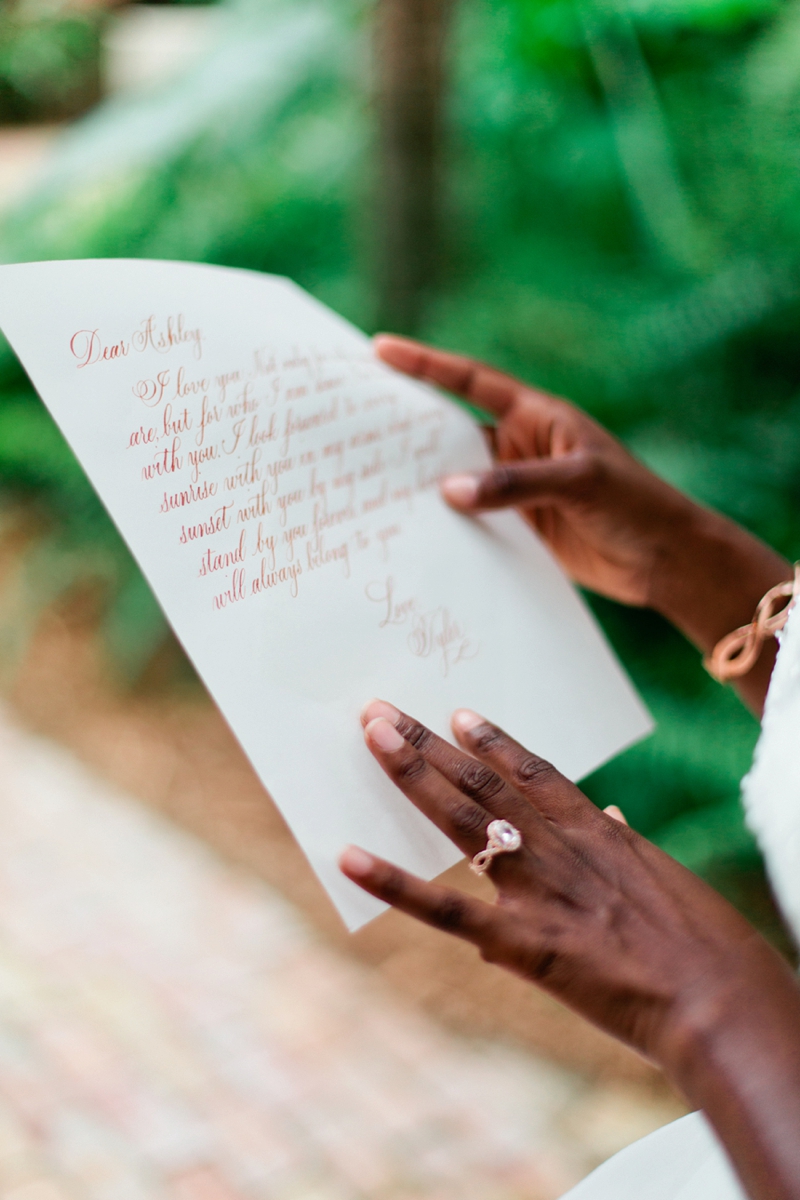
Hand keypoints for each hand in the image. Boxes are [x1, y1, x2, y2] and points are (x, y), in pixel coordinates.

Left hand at [341, 700, 777, 1061]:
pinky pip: (444, 907)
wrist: (717, 1001)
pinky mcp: (520, 942)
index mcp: (597, 830)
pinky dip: (393, 882)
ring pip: (461, 819)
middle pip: (481, 782)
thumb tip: (611, 813)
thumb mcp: (664, 877)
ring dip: (411, 776)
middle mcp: (558, 846)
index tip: (458, 713)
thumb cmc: (704, 944)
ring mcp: (535, 889)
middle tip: (379, 710)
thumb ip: (624, 842)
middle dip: (428, 743)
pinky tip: (349, 857)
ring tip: (371, 738)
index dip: (490, 740)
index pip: (531, 770)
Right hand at [376, 334, 695, 605]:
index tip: (381, 350)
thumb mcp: (578, 482)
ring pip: (458, 479)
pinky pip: (473, 518)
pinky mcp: (519, 527)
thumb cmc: (635, 504)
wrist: (665, 560)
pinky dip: (446, 523)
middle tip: (356, 423)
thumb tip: (448, 489)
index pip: (473, 383)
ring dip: (423, 481)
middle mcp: (521, 447)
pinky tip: (414, 529)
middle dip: (410, 426)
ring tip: (371, 484)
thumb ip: (515, 485)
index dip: (427, 365)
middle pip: (454, 430)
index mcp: (538, 417)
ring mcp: (517, 489)